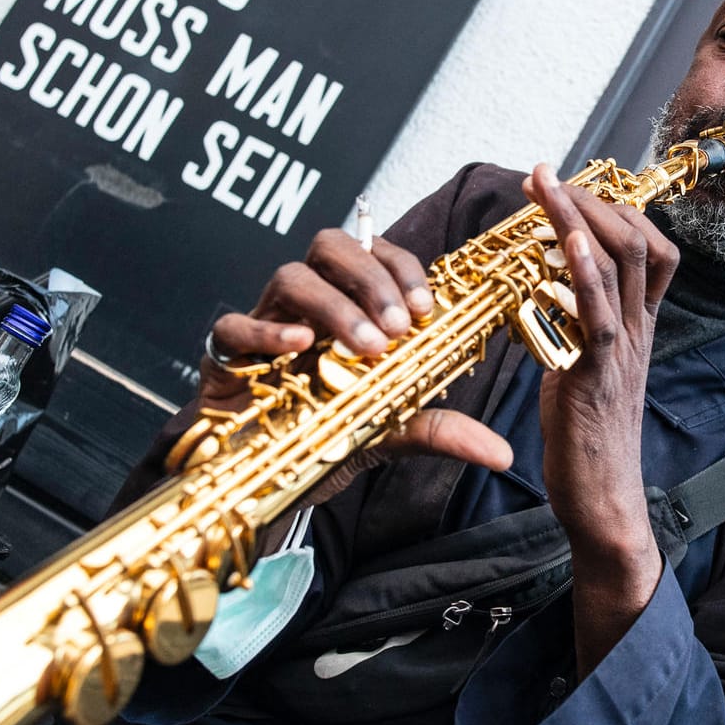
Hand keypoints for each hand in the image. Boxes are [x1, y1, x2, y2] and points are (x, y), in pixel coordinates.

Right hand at [198, 227, 511, 480]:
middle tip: (400, 326)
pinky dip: (267, 329)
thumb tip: (499, 452)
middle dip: (370, 277)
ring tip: (365, 347)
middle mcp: (307, 304)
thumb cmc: (323, 436)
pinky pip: (233, 325)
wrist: (261, 480)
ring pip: (290, 276)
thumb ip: (438, 430)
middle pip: (330, 245)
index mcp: (347, 305)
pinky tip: (298, 346)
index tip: (426, 308)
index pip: (374, 254)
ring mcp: (264, 323)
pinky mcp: (225, 356)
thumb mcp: (390, 431)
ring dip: (333, 304)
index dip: (401, 268)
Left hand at [525, 164, 676, 672]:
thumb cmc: (586, 442)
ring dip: (578, 216)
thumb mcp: (583, 372)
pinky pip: (599, 313)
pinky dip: (582, 272)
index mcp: (634, 329)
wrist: (604, 506)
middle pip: (637, 241)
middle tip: (543, 175)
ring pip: (619, 265)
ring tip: (543, 183)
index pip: (647, 249)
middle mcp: (636, 331)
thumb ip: (576, 332)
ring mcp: (622, 350)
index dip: (611, 209)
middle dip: (590, 197)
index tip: (562, 185)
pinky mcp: (597, 376)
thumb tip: (547, 294)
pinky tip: (563, 241)